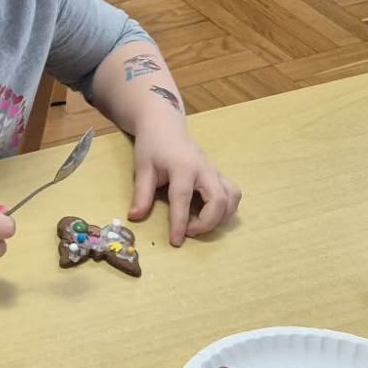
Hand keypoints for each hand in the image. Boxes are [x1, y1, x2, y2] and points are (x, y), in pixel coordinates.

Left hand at [129, 127, 238, 245]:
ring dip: (220, 217)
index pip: (183, 198)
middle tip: (188, 231)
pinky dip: (226, 208)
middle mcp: (204, 169)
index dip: (180, 222)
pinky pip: (233, 193)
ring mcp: (215, 171)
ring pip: (232, 197)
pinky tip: (209, 214)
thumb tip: (135, 217)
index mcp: (183, 167)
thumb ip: (141, 194)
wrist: (165, 126)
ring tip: (199, 224)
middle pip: (218, 200)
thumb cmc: (152, 146)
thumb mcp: (142, 168)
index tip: (176, 241)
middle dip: (207, 223)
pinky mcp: (219, 174)